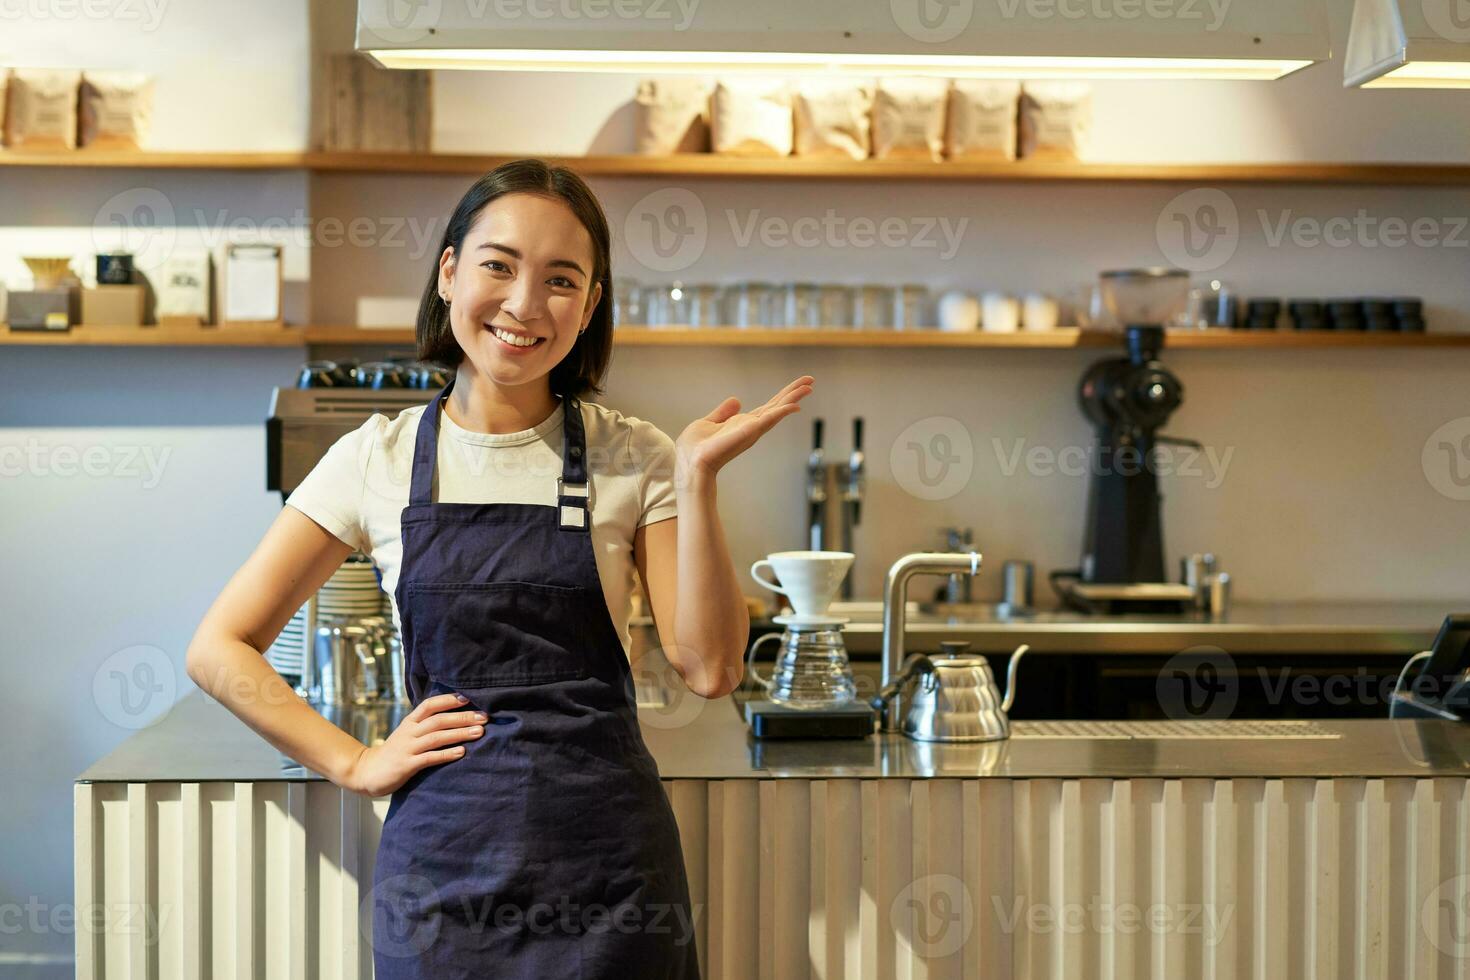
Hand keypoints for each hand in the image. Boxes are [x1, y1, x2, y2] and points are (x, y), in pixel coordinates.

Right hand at [342, 693, 484, 796]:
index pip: (430, 704)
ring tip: (479, 732)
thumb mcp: (408, 733)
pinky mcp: (406, 765)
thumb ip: (426, 725)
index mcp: (410, 722)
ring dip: (460, 733)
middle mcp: (409, 732)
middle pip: (438, 720)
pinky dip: (446, 754)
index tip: (468, 699)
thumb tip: (455, 717)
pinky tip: (461, 752)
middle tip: (484, 717)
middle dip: (463, 717)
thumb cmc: (395, 752)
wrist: (367, 771)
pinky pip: (429, 758)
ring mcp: (407, 748)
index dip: (449, 700)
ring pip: (436, 737)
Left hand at [675, 375, 813, 483]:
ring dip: (793, 398)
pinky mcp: (749, 432)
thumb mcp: (707, 422)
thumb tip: (737, 400)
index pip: (768, 407)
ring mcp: (752, 430)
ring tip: (809, 386)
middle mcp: (752, 427)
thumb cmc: (694, 449)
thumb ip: (722, 412)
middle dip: (793, 393)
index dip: (783, 395)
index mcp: (743, 423)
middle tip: (810, 380)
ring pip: (777, 410)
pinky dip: (782, 412)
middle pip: (777, 406)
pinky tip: (795, 406)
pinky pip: (769, 419)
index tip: (798, 385)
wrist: (690, 463)